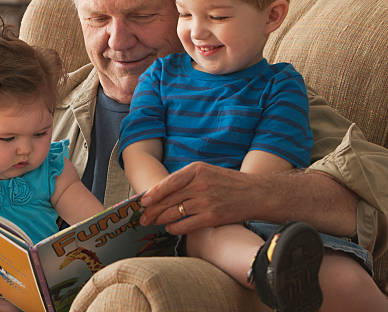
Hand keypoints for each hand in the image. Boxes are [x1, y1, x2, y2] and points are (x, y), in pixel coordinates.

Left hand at [139, 162, 261, 234]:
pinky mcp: (212, 217)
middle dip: (153, 210)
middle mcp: (200, 185)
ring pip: (175, 213)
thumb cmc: (228, 182)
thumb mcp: (207, 172)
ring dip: (161, 220)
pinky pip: (186, 225)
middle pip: (168, 200)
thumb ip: (186, 179)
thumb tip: (161, 192)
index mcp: (197, 170)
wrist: (256, 193)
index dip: (153, 194)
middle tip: (143, 217)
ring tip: (154, 222)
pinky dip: (174, 228)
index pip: (168, 183)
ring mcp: (206, 201)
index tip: (143, 202)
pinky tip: (169, 228)